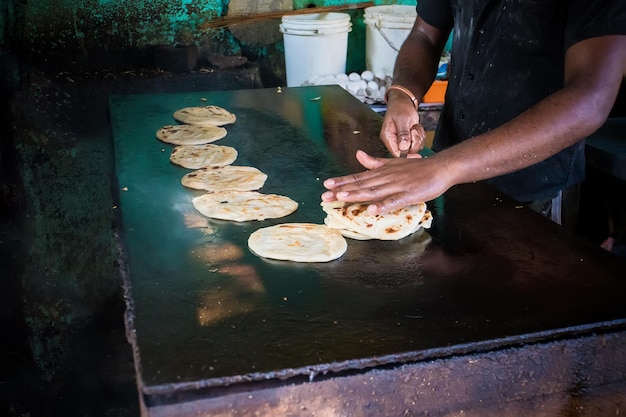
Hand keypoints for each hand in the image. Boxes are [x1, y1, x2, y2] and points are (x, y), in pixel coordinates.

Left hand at [321, 150, 452, 213]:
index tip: (326, 185)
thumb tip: (358, 155)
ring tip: (342, 197)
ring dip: (357, 194)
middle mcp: (386, 178)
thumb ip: (374, 162)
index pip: (358, 177)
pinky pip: (394, 201)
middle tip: (325, 196)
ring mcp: (397, 186)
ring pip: (374, 191)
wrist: (440, 168)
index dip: (342, 181)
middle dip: (343, 190)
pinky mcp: (409, 194)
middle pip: (361, 185)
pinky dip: (383, 205)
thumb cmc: (417, 167)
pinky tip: (373, 210)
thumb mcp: (393, 163)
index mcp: (381, 172)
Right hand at [381, 99, 426, 156]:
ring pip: (414, 148)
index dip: (406, 153)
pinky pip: (419, 143)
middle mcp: (394, 141)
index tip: (414, 146)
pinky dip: (420, 135)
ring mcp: (402, 141)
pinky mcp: (409, 139)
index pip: (396, 153)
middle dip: (414, 141)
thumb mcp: (402, 119)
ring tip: (414, 127)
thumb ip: (403, 134)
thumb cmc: (400, 108)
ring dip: (418, 137)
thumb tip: (403, 147)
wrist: (404, 102)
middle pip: (407, 151)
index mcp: (388, 137)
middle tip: (413, 130)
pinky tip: (416, 128)